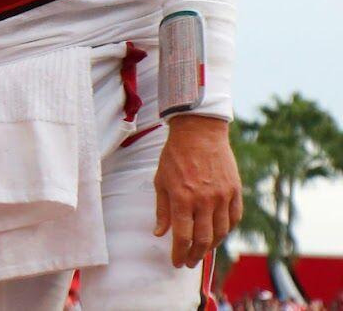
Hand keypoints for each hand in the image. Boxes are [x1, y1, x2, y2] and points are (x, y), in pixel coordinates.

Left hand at [154, 114, 241, 266]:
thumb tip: (160, 233)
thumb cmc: (174, 156)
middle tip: (188, 263)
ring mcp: (222, 196)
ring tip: (202, 251)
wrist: (199, 133)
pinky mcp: (235, 191)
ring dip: (211, 247)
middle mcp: (204, 200)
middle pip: (203, 240)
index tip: (176, 262)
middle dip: (194, 255)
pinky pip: (234, 219)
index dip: (179, 253)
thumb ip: (162, 209)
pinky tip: (218, 235)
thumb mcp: (160, 181)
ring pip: (221, 232)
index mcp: (182, 198)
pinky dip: (227, 231)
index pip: (182, 236)